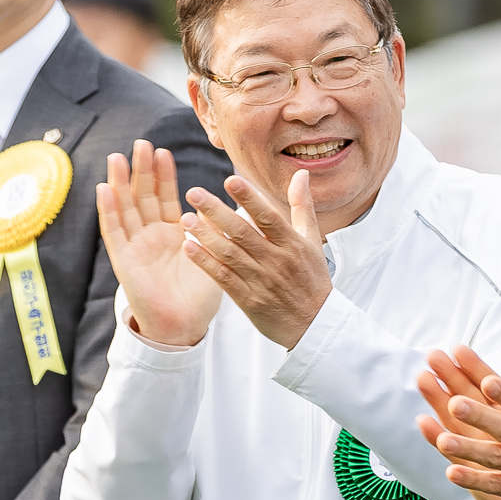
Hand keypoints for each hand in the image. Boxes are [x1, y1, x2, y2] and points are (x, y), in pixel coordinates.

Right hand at [96, 142, 224, 347]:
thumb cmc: (201, 295)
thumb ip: (218, 229)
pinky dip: (108, 210)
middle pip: (142, 196)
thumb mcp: (214, 254)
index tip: (163, 152)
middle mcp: (151, 236)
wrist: (185, 326)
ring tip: (118, 157)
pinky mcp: (123, 260)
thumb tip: (234, 203)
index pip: (165, 197)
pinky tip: (104, 189)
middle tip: (141, 144)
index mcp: (173, 233)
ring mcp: (135, 246)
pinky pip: (114, 231)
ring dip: (120, 183)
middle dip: (141, 170)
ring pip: (125, 208)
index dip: (163, 175)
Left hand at [181, 173, 332, 349]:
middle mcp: (276, 261)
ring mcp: (261, 281)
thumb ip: (302, 205)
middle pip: (242, 232)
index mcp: (292, 244)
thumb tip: (301, 173)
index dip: (249, 198)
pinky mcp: (249, 300)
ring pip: (229, 254)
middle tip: (194, 192)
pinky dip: (206, 263)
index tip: (230, 180)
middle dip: (216, 211)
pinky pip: (224, 278)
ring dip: (205, 235)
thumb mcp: (313, 241)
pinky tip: (189, 248)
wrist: (315, 325)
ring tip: (185, 218)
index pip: (268, 216)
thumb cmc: (312, 279)